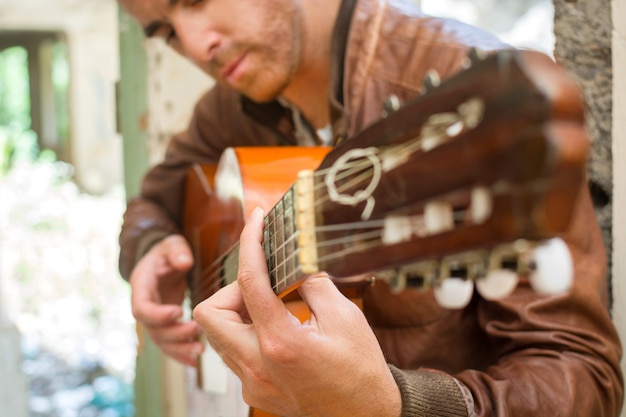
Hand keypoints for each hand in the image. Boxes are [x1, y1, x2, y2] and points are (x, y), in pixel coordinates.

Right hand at [130, 234, 203, 365]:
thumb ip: (177, 251)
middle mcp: (144, 305)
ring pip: (161, 341)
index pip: (142, 308)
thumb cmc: (167, 251)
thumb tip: (185, 263)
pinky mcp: (164, 324)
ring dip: (178, 349)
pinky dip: (180, 354)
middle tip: (196, 331)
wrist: (162, 260)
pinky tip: (194, 362)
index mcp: (141, 286)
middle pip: (153, 329)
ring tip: (199, 351)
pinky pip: (168, 343)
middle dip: (174, 334)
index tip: (178, 312)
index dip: (157, 314)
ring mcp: (153, 318)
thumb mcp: (171, 244)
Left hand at [193, 208, 401, 416]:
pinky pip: (233, 354)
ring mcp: (251, 383)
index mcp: (281, 343)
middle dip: (229, 290)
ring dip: (236, 313)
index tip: (254, 222)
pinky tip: (275, 331)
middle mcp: (257, 366)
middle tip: (260, 284)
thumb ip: (314, 284)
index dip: (249, 243)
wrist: (366, 415)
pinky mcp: (253, 392)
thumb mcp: (346, 318)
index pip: (250, 282)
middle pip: (208, 313)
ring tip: (269, 305)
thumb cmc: (361, 370)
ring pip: (217, 336)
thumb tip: (297, 262)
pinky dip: (247, 335)